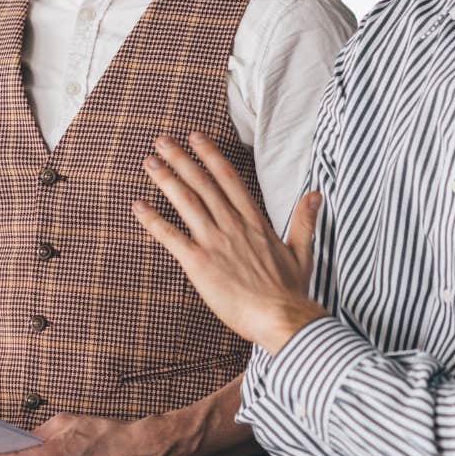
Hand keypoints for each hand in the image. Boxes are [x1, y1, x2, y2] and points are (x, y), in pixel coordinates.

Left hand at [133, 132, 324, 351]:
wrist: (282, 318)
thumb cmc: (290, 292)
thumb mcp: (302, 251)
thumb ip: (305, 220)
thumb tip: (316, 194)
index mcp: (255, 222)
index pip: (229, 179)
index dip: (210, 155)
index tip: (196, 137)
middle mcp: (233, 225)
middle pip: (203, 184)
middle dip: (181, 159)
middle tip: (162, 140)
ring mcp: (215, 243)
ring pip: (186, 202)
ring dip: (166, 179)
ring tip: (149, 162)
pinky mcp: (199, 264)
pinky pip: (171, 237)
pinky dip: (153, 220)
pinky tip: (138, 205)